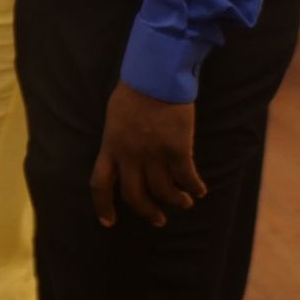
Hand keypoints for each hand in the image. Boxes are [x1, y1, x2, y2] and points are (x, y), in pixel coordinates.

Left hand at [90, 80, 204, 227]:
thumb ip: (118, 142)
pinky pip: (187, 178)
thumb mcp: (114, 119)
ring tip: (184, 203)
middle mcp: (129, 155)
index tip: (108, 222)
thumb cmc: (133, 93)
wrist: (155, 77)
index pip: (100, 183)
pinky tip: (200, 191)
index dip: (103, 206)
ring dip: (175, 201)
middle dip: (147, 212)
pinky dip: (195, 188)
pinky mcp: (177, 149)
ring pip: (163, 191)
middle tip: (157, 220)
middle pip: (134, 196)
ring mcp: (153, 154)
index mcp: (110, 146)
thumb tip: (124, 160)